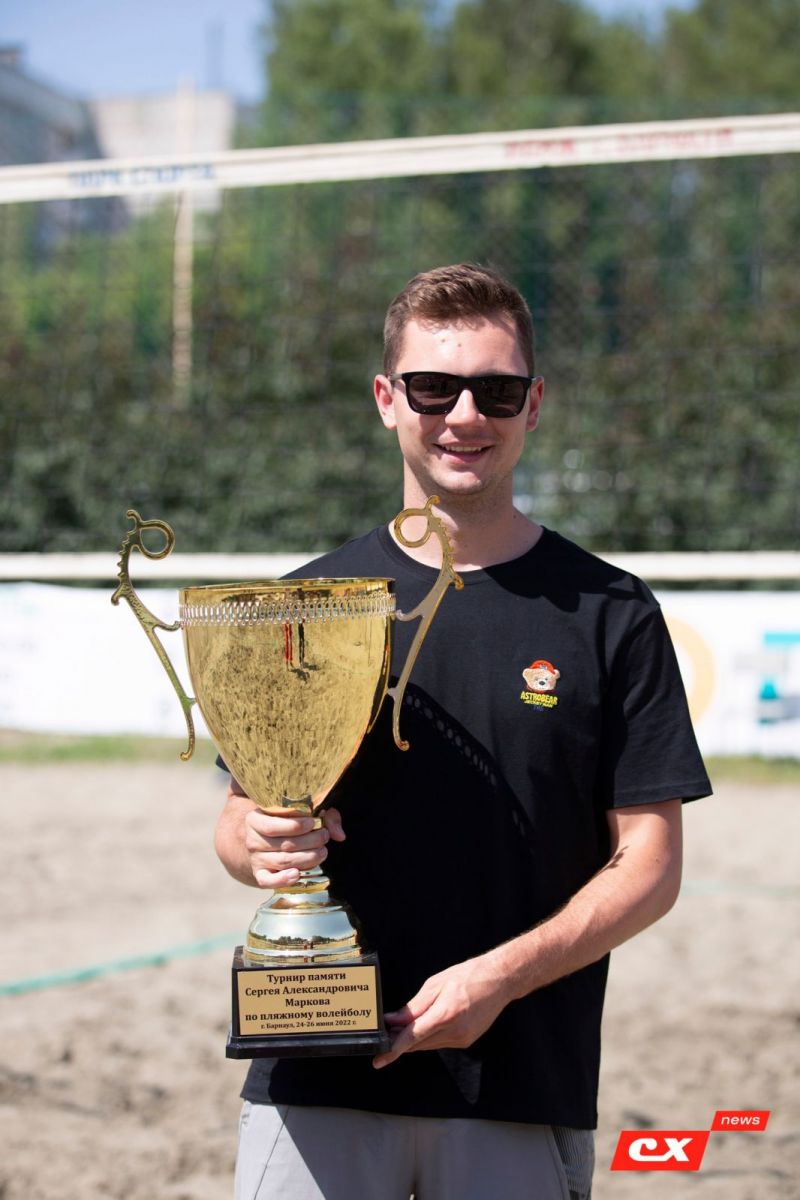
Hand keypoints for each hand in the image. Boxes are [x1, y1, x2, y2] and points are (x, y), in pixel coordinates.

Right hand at [244, 806, 344, 888]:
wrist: (263, 840)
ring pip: (283, 861)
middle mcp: (253, 840)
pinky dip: (283, 879)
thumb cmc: (286, 821)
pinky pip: (268, 881)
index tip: (314, 822)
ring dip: (307, 858)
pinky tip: (298, 874)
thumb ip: (325, 817)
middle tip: (324, 836)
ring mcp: (256, 859)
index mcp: (255, 820)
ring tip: (322, 851)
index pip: (273, 825)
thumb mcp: (301, 812)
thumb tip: (339, 835)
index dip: (295, 826)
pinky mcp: (260, 875)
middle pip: (284, 845)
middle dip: (310, 841)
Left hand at [373, 954, 508, 1068]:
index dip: (393, 1050)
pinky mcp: (466, 1041)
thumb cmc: (469, 976)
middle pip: (418, 1044)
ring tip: (401, 1029)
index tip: (379, 1060)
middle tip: (384, 1035)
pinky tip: (426, 1026)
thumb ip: (413, 1007)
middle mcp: (455, 1032)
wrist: (500, 980)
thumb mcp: (436, 984)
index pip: (412, 1037)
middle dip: (400, 1042)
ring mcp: (462, 1039)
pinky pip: (440, 1043)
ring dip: (414, 1039)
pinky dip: (429, 1037)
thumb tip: (393, 1020)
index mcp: (445, 1014)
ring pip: (428, 1045)